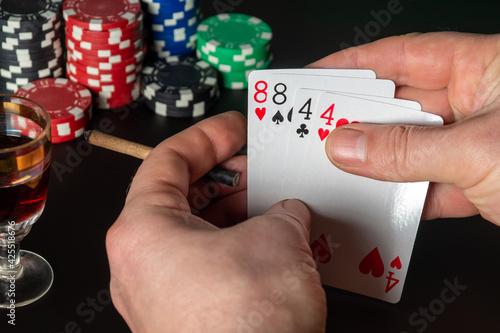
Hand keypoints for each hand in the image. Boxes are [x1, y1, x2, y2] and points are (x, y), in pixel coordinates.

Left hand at [106, 111, 325, 332]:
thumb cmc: (247, 326)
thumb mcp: (277, 241)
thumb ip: (283, 211)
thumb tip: (290, 211)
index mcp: (143, 231)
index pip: (168, 161)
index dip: (207, 136)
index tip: (235, 127)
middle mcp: (142, 262)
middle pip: (184, 197)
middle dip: (229, 177)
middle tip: (263, 166)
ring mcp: (161, 292)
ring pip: (199, 232)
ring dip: (238, 212)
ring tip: (275, 201)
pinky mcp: (186, 314)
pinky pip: (208, 263)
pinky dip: (238, 245)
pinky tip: (272, 240)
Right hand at [308, 32, 499, 225]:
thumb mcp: (478, 149)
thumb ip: (408, 149)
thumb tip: (349, 146)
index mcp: (486, 70)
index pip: (405, 56)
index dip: (356, 65)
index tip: (317, 77)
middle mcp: (480, 103)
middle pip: (403, 106)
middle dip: (359, 119)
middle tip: (318, 129)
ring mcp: (479, 145)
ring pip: (413, 150)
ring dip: (377, 164)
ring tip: (339, 167)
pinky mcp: (483, 185)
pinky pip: (431, 187)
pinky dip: (405, 198)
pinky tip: (378, 201)